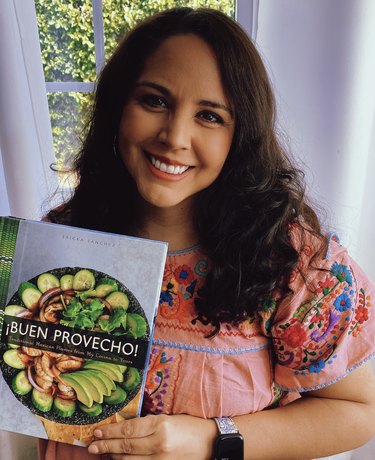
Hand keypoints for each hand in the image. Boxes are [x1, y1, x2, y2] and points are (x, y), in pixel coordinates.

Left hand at [87, 413, 216, 458]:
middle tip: (92, 446)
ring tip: (104, 453)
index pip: (128, 429)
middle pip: (125, 446)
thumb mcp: (168, 418)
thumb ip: (147, 424)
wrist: (211, 443)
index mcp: (160, 425)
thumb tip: (123, 428)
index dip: (110, 431)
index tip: (97, 432)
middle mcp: (159, 444)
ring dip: (114, 457)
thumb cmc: (189, 426)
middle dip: (106, 446)